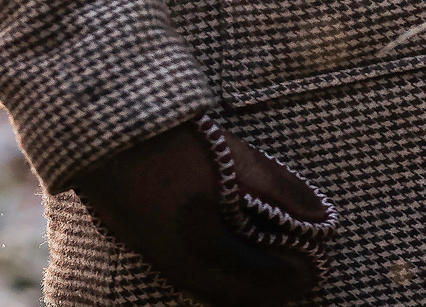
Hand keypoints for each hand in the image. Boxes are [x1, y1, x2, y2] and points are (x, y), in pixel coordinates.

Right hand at [70, 115, 336, 306]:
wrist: (104, 134)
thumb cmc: (173, 142)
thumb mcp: (235, 160)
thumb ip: (279, 190)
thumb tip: (322, 217)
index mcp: (204, 243)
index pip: (259, 273)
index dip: (292, 274)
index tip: (317, 269)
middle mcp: (179, 260)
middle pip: (234, 292)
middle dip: (270, 291)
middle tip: (301, 282)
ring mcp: (157, 256)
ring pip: (208, 290)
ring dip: (242, 291)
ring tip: (270, 283)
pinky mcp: (143, 245)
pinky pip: (187, 280)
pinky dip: (215, 284)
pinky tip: (224, 271)